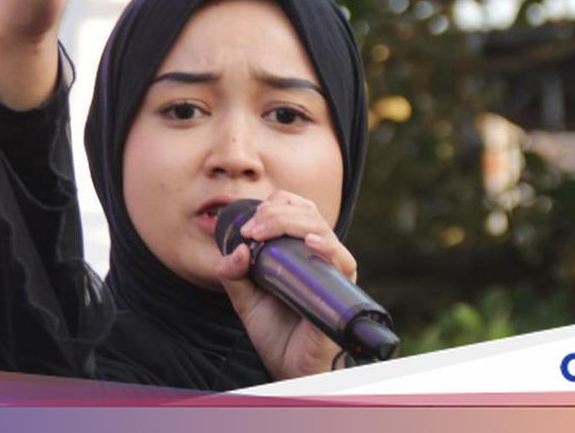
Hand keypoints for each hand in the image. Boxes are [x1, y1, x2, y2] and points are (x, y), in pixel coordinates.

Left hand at [215, 190, 358, 380]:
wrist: (289, 369)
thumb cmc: (275, 334)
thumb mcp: (245, 298)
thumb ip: (234, 274)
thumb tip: (237, 249)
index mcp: (300, 252)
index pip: (296, 210)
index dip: (273, 206)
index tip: (248, 226)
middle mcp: (320, 257)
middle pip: (307, 213)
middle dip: (275, 214)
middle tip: (251, 230)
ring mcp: (332, 272)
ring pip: (321, 229)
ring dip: (289, 224)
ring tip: (263, 233)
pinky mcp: (339, 291)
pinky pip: (341, 260)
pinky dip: (326, 247)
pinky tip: (309, 243)